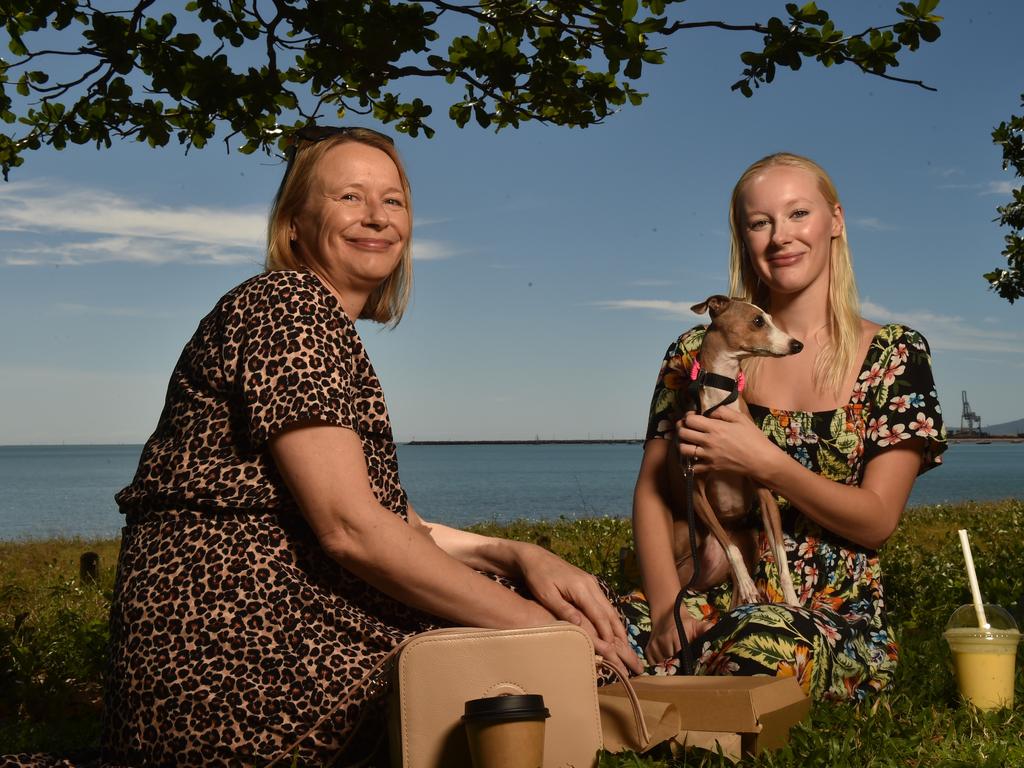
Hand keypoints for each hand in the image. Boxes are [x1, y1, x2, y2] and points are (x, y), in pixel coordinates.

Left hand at [515, 543, 642, 674]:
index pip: (599, 615)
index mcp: (581, 588)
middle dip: (618, 630)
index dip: (606, 633)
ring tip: (623, 641)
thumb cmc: (537, 577)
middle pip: (609, 611)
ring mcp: (591, 582)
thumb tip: (580, 625)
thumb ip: (563, 609)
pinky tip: (611, 625)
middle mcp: (590, 584)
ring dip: (616, 623)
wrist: (536, 557)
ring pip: (608, 606)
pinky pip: (602, 602)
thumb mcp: (546, 595)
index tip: (612, 649)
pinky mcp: (588, 582)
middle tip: (625, 649)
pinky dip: (609, 615)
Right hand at [645, 607, 710, 665]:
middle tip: (681, 659)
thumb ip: (706, 629)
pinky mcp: (648, 648)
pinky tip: (664, 657)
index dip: (685, 660)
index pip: (680, 656)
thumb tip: (716, 631)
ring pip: (661, 662)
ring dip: (667, 663)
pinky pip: (652, 662)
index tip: (688, 661)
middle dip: (677, 662)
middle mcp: (663, 640)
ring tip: (673, 657)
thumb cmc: (684, 622)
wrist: (666, 614)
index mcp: (675, 636)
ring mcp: (654, 645)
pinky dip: (657, 662)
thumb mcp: (696, 624)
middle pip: (671, 661)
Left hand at [676, 407, 778, 479]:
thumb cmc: (753, 438)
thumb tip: (708, 410)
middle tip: (686, 427)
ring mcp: (708, 456)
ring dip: (682, 444)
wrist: (761, 460)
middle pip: (683, 433)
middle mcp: (708, 442)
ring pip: (683, 450)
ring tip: (688, 441)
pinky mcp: (711, 468)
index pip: (690, 420)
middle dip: (681, 428)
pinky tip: (693, 457)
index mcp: (715, 428)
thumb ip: (722, 412)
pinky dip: (690, 462)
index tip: (693, 416)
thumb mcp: (740, 419)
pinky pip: (693, 467)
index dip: (688, 416)